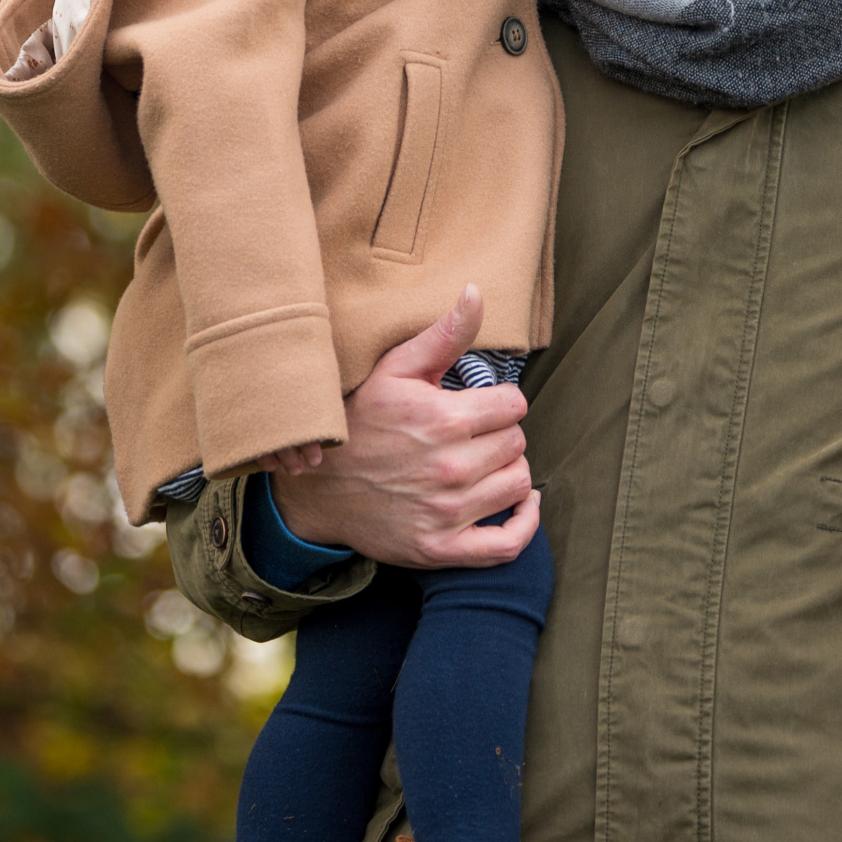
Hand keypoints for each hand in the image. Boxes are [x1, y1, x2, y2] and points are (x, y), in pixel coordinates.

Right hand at [269, 285, 540, 568]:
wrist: (316, 490)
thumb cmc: (359, 423)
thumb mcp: (393, 370)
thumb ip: (443, 335)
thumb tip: (478, 292)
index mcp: (442, 420)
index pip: (514, 406)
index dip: (501, 402)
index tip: (482, 406)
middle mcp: (449, 468)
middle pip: (517, 444)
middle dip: (501, 434)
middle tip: (475, 435)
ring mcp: (446, 513)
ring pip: (518, 484)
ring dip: (508, 472)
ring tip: (484, 463)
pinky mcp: (441, 549)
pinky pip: (507, 544)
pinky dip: (525, 524)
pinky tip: (523, 504)